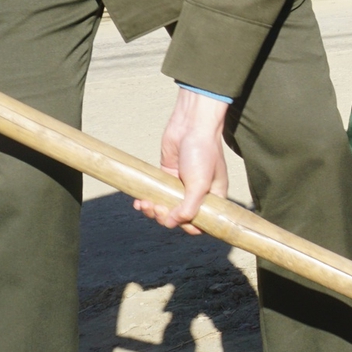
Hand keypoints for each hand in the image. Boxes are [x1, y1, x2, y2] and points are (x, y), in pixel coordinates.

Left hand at [135, 87, 229, 233]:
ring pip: (165, 207)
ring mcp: (181, 186)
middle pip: (179, 217)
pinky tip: (139, 201)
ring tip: (145, 204)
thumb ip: (188, 207)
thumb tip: (172, 223)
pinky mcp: (166, 177)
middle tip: (157, 208)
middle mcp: (197, 193)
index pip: (201, 222)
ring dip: (153, 210)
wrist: (191, 125)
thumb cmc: (202, 152)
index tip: (175, 220)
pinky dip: (147, 200)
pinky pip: (156, 195)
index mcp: (212, 197)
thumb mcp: (200, 184)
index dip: (187, 226)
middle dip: (165, 217)